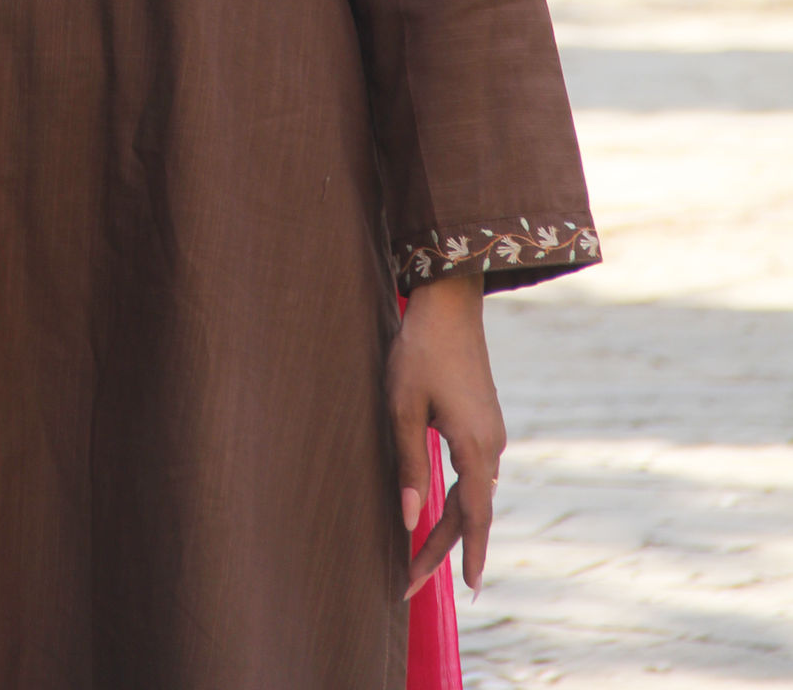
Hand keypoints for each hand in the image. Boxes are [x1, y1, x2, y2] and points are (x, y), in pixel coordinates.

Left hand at [386, 270, 505, 601]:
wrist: (449, 302)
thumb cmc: (420, 351)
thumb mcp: (403, 407)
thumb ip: (408, 464)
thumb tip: (409, 519)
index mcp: (474, 447)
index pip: (474, 517)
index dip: (465, 556)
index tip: (468, 593)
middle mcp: (492, 444)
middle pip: (472, 511)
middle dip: (441, 548)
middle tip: (410, 580)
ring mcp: (492, 431)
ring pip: (474, 492)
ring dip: (450, 524)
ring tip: (418, 554)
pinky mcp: (485, 418)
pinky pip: (475, 471)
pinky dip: (459, 498)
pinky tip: (444, 508)